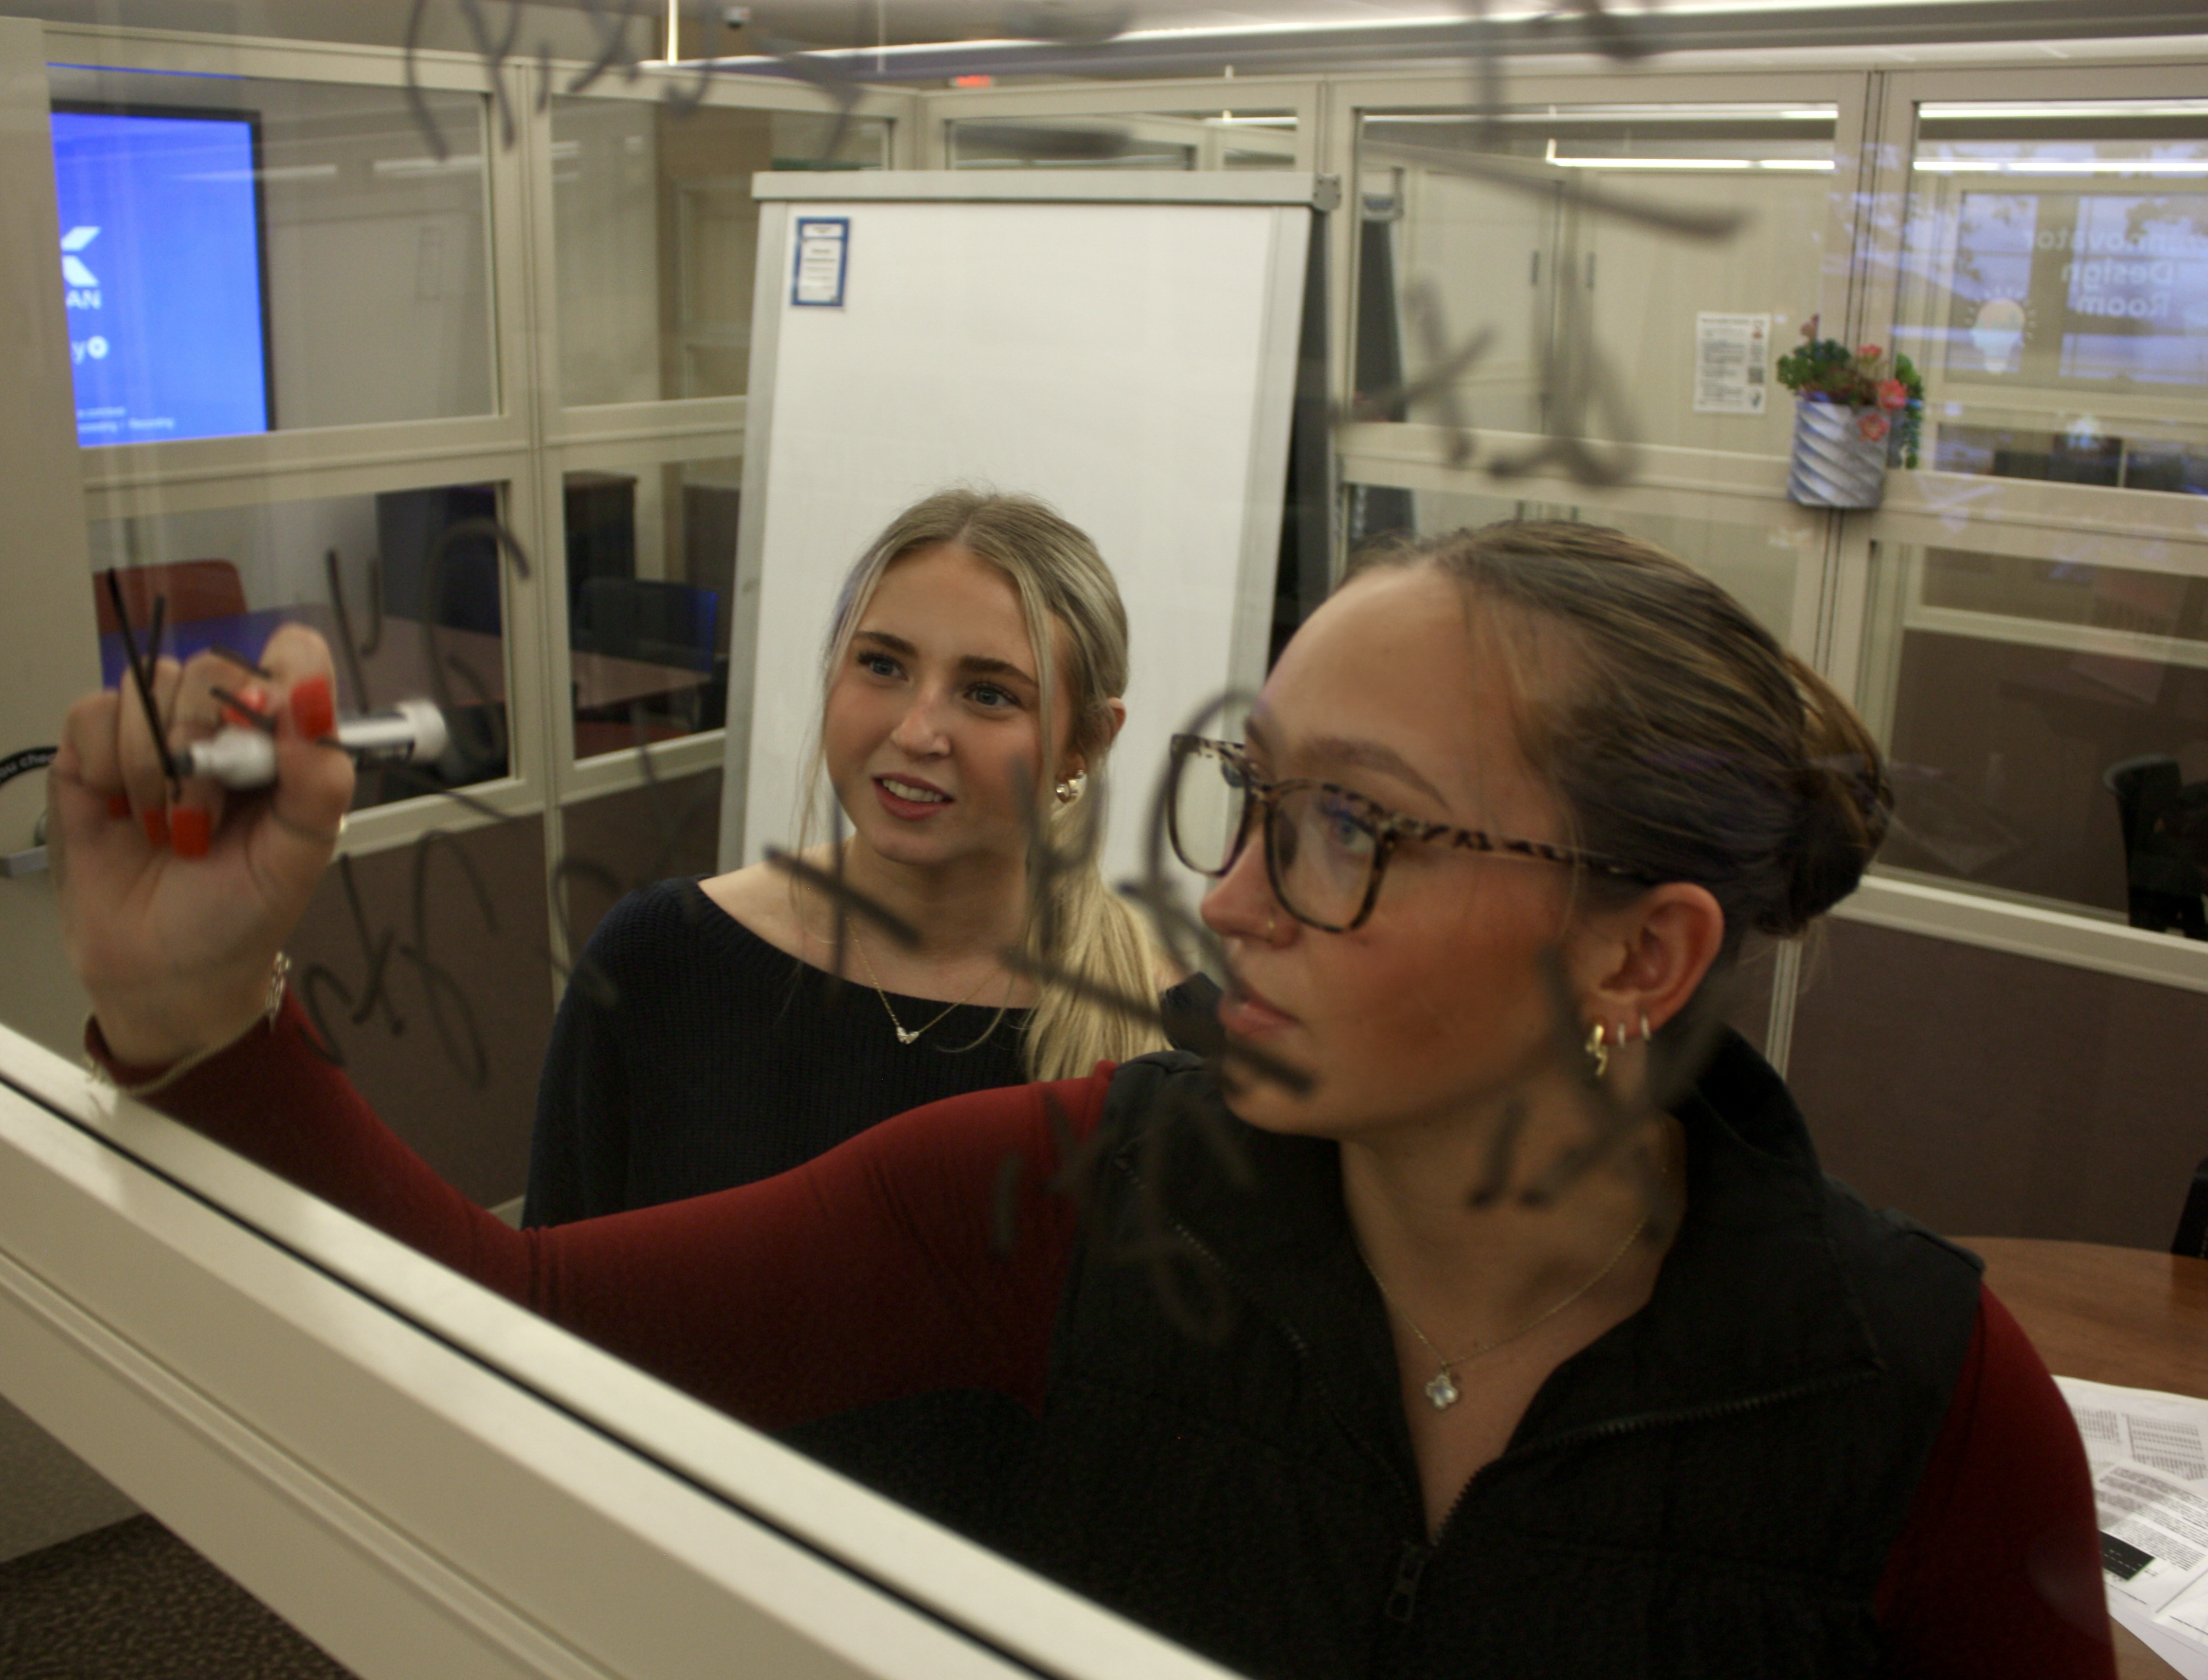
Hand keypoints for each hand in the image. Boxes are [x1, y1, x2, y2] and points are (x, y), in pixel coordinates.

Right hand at [49, 626, 353, 1067]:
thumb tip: (314, 703)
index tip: (262, 733)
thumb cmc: (242, 914)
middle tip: (206, 820)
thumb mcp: (301, 854)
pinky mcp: (93, 752)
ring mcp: (156, 735)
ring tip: (169, 830)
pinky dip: (106, 766)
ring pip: (147, 686)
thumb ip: (319, 778)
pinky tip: (122, 812)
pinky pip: (92, 713)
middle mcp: (223, 727)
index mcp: (284, 741)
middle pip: (211, 670)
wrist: (166, 972)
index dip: (278, 680)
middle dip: (205, 748)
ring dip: (155, 769)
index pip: (292, 657)